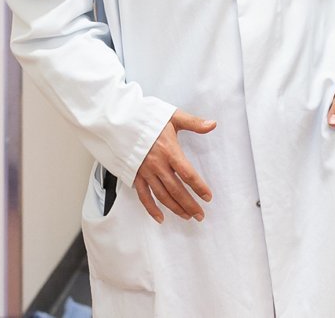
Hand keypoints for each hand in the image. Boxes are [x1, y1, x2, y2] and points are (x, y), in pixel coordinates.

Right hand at [133, 109, 215, 223]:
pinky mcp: (135, 175)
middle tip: (200, 215)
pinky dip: (151, 209)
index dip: (199, 187)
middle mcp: (157, 165)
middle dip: (189, 204)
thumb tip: (212, 124)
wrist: (121, 122)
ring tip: (187, 216)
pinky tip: (160, 218)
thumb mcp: (173, 117)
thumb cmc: (148, 118)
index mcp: (169, 151)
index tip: (208, 197)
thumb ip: (194, 123)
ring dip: (175, 208)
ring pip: (162, 195)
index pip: (187, 174)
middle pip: (176, 189)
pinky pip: (143, 196)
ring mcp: (145, 172)